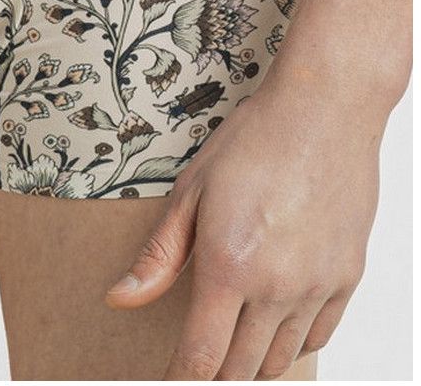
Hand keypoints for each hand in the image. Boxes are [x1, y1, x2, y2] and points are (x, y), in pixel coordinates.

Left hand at [104, 73, 381, 379]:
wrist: (324, 109)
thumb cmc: (256, 139)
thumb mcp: (191, 189)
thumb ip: (159, 255)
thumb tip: (120, 297)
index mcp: (229, 266)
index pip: (201, 358)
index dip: (180, 379)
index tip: (169, 380)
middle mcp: (277, 287)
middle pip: (241, 370)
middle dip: (214, 377)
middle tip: (197, 365)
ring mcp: (317, 285)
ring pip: (281, 360)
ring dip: (251, 365)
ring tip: (230, 350)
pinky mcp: (346, 276)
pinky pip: (318, 337)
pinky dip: (292, 345)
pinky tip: (273, 330)